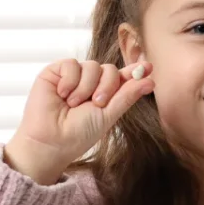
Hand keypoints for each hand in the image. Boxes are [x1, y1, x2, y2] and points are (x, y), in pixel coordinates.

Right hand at [5, 58, 154, 183]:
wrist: (52, 140)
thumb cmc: (79, 133)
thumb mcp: (109, 114)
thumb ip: (127, 96)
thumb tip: (151, 80)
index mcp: (106, 94)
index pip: (123, 77)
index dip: (136, 71)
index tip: (149, 67)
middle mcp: (91, 83)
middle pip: (110, 69)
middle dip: (107, 86)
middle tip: (97, 104)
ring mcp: (73, 76)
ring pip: (92, 66)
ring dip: (86, 87)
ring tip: (74, 104)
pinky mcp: (55, 72)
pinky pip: (71, 64)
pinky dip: (70, 81)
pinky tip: (62, 95)